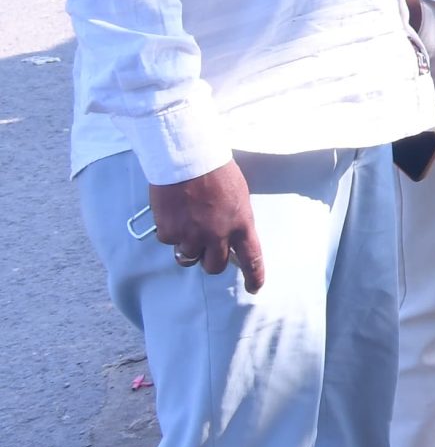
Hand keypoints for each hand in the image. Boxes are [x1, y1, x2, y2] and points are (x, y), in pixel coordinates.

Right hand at [148, 162, 264, 291]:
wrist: (187, 159)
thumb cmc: (217, 172)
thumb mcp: (238, 196)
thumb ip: (235, 220)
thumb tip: (229, 238)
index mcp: (241, 224)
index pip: (252, 258)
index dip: (254, 276)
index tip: (254, 287)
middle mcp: (217, 235)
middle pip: (214, 267)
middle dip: (211, 260)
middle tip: (207, 247)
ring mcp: (191, 236)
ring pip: (189, 258)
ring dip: (189, 247)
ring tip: (188, 225)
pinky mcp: (169, 232)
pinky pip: (169, 242)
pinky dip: (171, 232)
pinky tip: (174, 213)